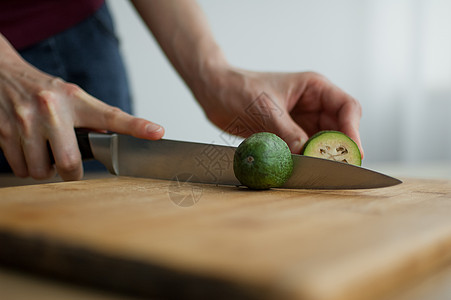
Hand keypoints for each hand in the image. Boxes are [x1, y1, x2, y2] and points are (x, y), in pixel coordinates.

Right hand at [0, 40, 163, 179]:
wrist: (1, 73)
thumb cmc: (43, 90)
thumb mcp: (72, 98)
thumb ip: (92, 119)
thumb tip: (115, 141)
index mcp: (76, 100)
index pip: (112, 116)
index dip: (137, 126)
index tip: (157, 132)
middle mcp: (51, 109)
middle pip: (69, 163)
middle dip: (70, 173)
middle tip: (69, 166)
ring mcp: (25, 121)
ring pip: (40, 170)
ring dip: (44, 170)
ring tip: (45, 152)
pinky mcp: (3, 131)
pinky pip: (19, 168)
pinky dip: (25, 167)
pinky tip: (27, 151)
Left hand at [193, 66, 362, 156]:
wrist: (214, 92)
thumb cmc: (238, 87)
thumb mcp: (265, 109)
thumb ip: (287, 133)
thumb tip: (306, 156)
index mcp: (314, 88)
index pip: (347, 108)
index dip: (352, 131)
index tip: (350, 152)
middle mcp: (312, 104)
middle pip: (338, 129)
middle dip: (337, 148)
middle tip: (334, 168)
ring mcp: (300, 121)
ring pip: (321, 143)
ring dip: (320, 156)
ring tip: (316, 171)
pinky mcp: (286, 134)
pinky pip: (302, 150)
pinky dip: (303, 160)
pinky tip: (299, 168)